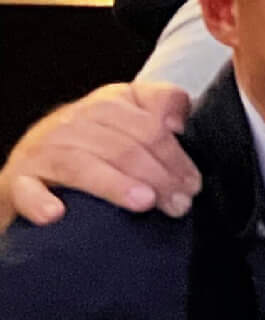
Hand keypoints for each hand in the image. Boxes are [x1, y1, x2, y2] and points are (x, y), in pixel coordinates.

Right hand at [2, 82, 199, 226]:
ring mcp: (42, 152)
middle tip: (179, 204)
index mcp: (106, 104)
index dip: (175, 155)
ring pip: (82, 165)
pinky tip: (57, 215)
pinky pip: (27, 190)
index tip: (192, 183)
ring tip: (145, 203)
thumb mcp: (130, 119)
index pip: (147, 124)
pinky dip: (40, 201)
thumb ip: (161, 107)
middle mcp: (71, 122)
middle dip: (157, 176)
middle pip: (122, 146)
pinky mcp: (17, 181)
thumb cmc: (94, 148)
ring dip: (116, 186)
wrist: (32, 171)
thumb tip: (177, 121)